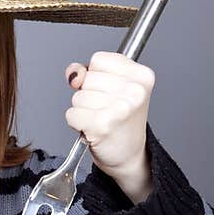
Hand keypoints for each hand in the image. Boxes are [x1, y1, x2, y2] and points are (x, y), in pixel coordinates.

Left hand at [64, 51, 154, 194]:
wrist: (129, 155)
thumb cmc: (120, 120)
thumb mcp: (111, 87)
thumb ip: (88, 72)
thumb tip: (73, 73)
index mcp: (141, 75)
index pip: (98, 60)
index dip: (95, 75)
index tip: (108, 91)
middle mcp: (135, 91)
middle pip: (87, 78)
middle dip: (88, 94)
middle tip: (105, 109)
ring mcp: (120, 108)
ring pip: (78, 97)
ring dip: (82, 110)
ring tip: (100, 119)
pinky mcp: (103, 125)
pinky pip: (71, 114)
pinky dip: (76, 123)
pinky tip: (92, 129)